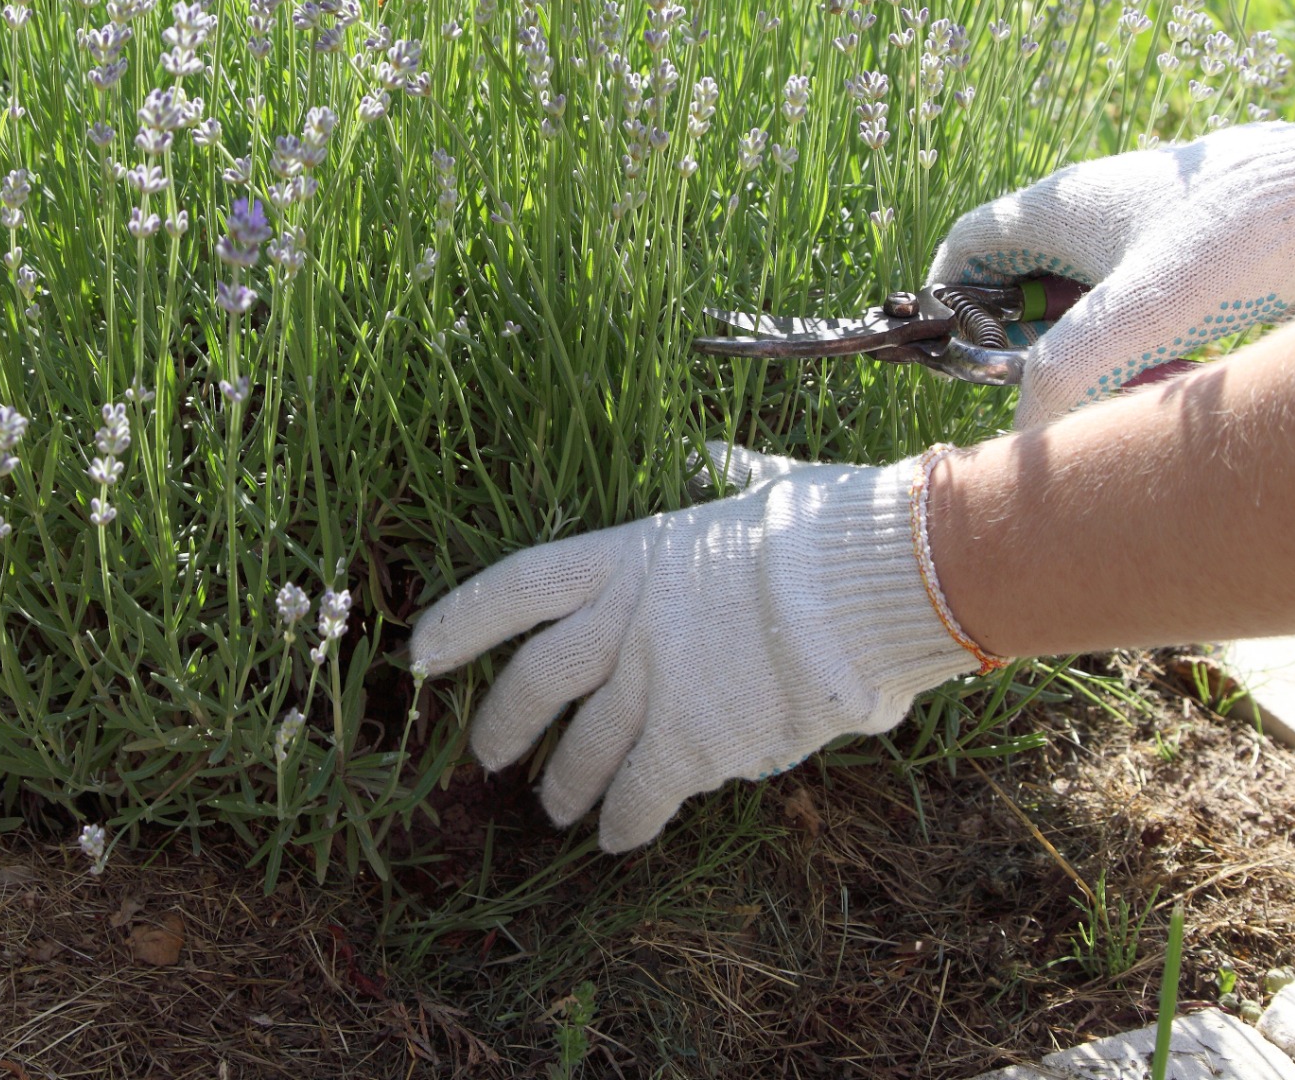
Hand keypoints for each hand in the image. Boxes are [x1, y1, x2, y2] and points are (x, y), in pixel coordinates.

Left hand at [405, 446, 979, 851]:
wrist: (874, 581)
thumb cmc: (825, 526)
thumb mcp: (755, 486)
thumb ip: (715, 479)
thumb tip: (703, 455)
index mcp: (629, 554)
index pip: (518, 587)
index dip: (462, 620)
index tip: (421, 652)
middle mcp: (626, 622)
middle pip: (535, 683)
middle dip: (502, 724)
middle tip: (487, 757)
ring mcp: (654, 685)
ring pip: (583, 752)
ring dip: (565, 785)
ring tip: (558, 809)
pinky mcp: (694, 743)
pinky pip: (641, 795)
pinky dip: (625, 820)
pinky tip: (620, 838)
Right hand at [933, 115, 1294, 425]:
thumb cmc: (1243, 239)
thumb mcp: (1140, 315)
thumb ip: (1067, 378)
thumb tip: (1027, 440)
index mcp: (1063, 202)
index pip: (969, 245)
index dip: (954, 303)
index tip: (969, 361)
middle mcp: (1101, 205)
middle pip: (1032, 286)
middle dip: (1046, 349)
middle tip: (1072, 393)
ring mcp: (1154, 225)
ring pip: (1097, 304)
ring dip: (1106, 354)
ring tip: (1148, 385)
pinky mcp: (1205, 245)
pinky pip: (1151, 305)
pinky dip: (1154, 344)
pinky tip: (1191, 370)